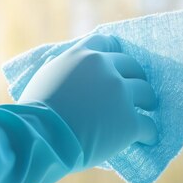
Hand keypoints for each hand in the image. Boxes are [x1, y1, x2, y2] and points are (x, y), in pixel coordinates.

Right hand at [19, 34, 157, 167]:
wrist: (40, 137)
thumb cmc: (34, 111)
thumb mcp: (43, 76)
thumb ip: (58, 66)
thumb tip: (58, 62)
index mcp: (83, 55)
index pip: (108, 42)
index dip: (117, 53)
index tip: (120, 65)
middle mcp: (105, 68)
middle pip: (133, 67)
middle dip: (136, 79)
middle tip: (138, 92)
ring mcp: (120, 94)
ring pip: (146, 93)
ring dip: (147, 103)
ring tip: (146, 112)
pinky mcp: (130, 121)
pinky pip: (149, 125)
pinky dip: (148, 133)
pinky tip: (147, 139)